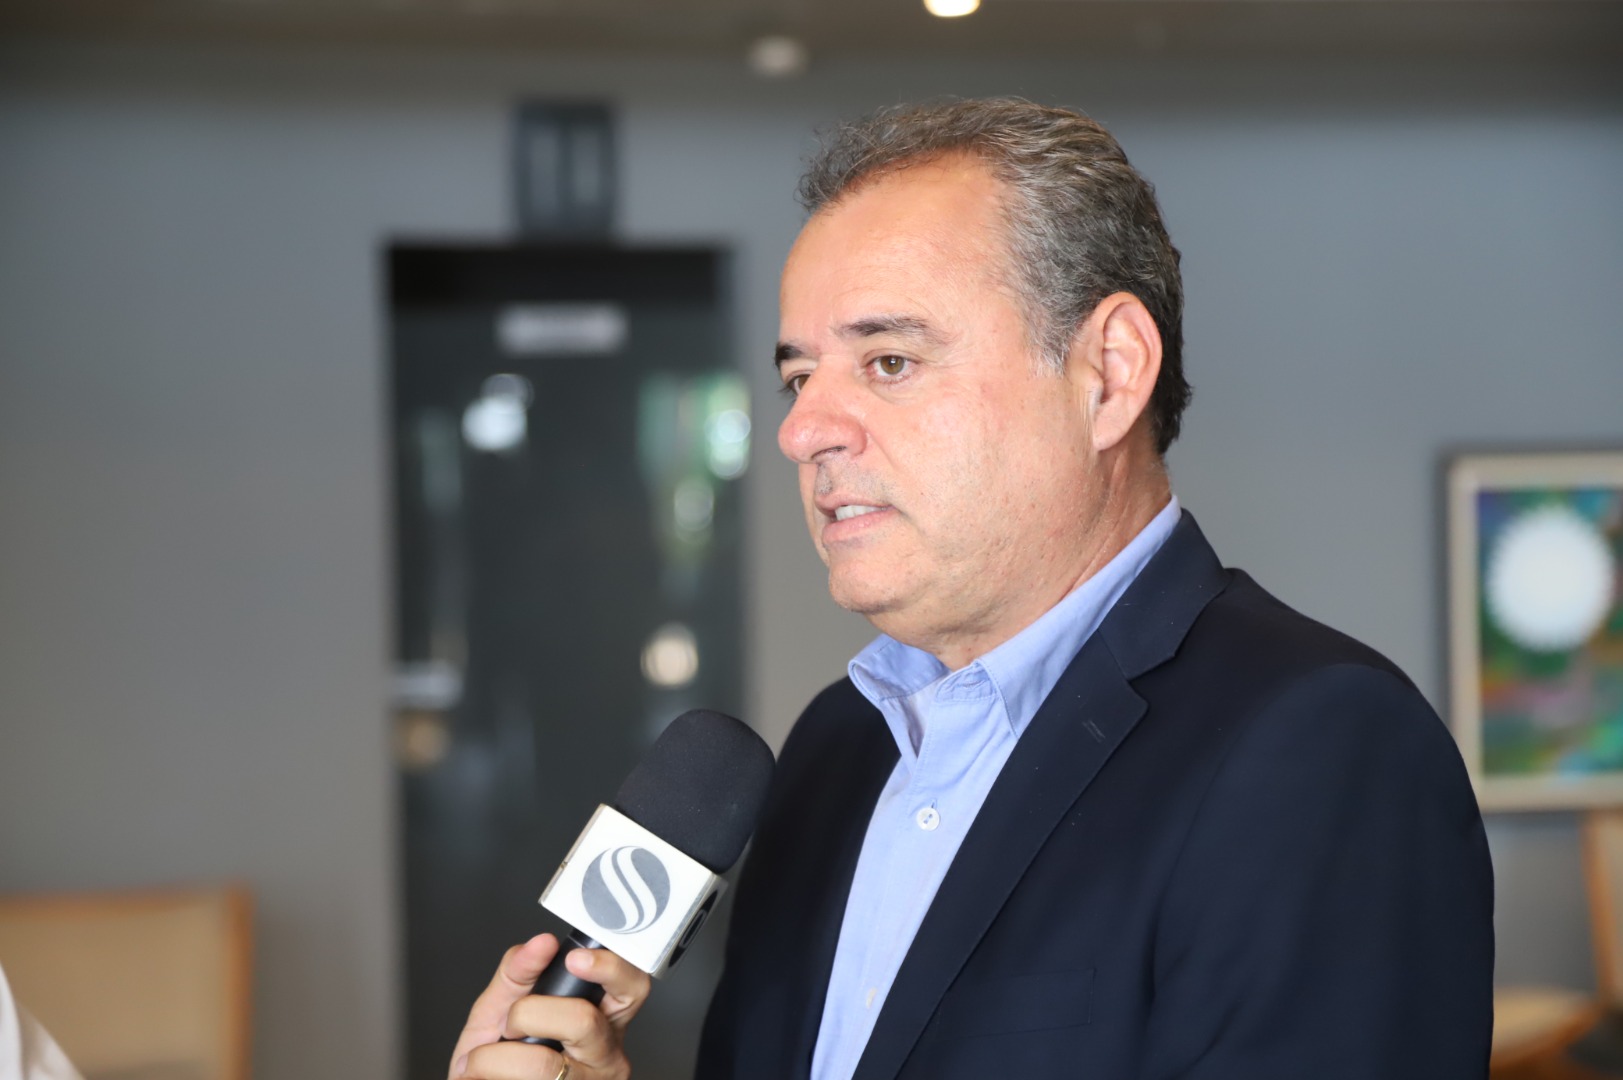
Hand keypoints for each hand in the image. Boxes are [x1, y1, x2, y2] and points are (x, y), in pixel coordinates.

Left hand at [450, 933, 651, 1079]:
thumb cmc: (497, 1053)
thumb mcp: (502, 1004)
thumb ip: (518, 970)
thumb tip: (542, 943)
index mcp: (603, 1018)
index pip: (632, 987)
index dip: (611, 969)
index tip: (575, 959)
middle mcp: (607, 1055)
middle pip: (585, 1021)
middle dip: (529, 1014)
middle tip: (509, 1025)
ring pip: (542, 1064)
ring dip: (495, 1057)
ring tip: (482, 1059)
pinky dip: (488, 1074)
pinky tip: (486, 1076)